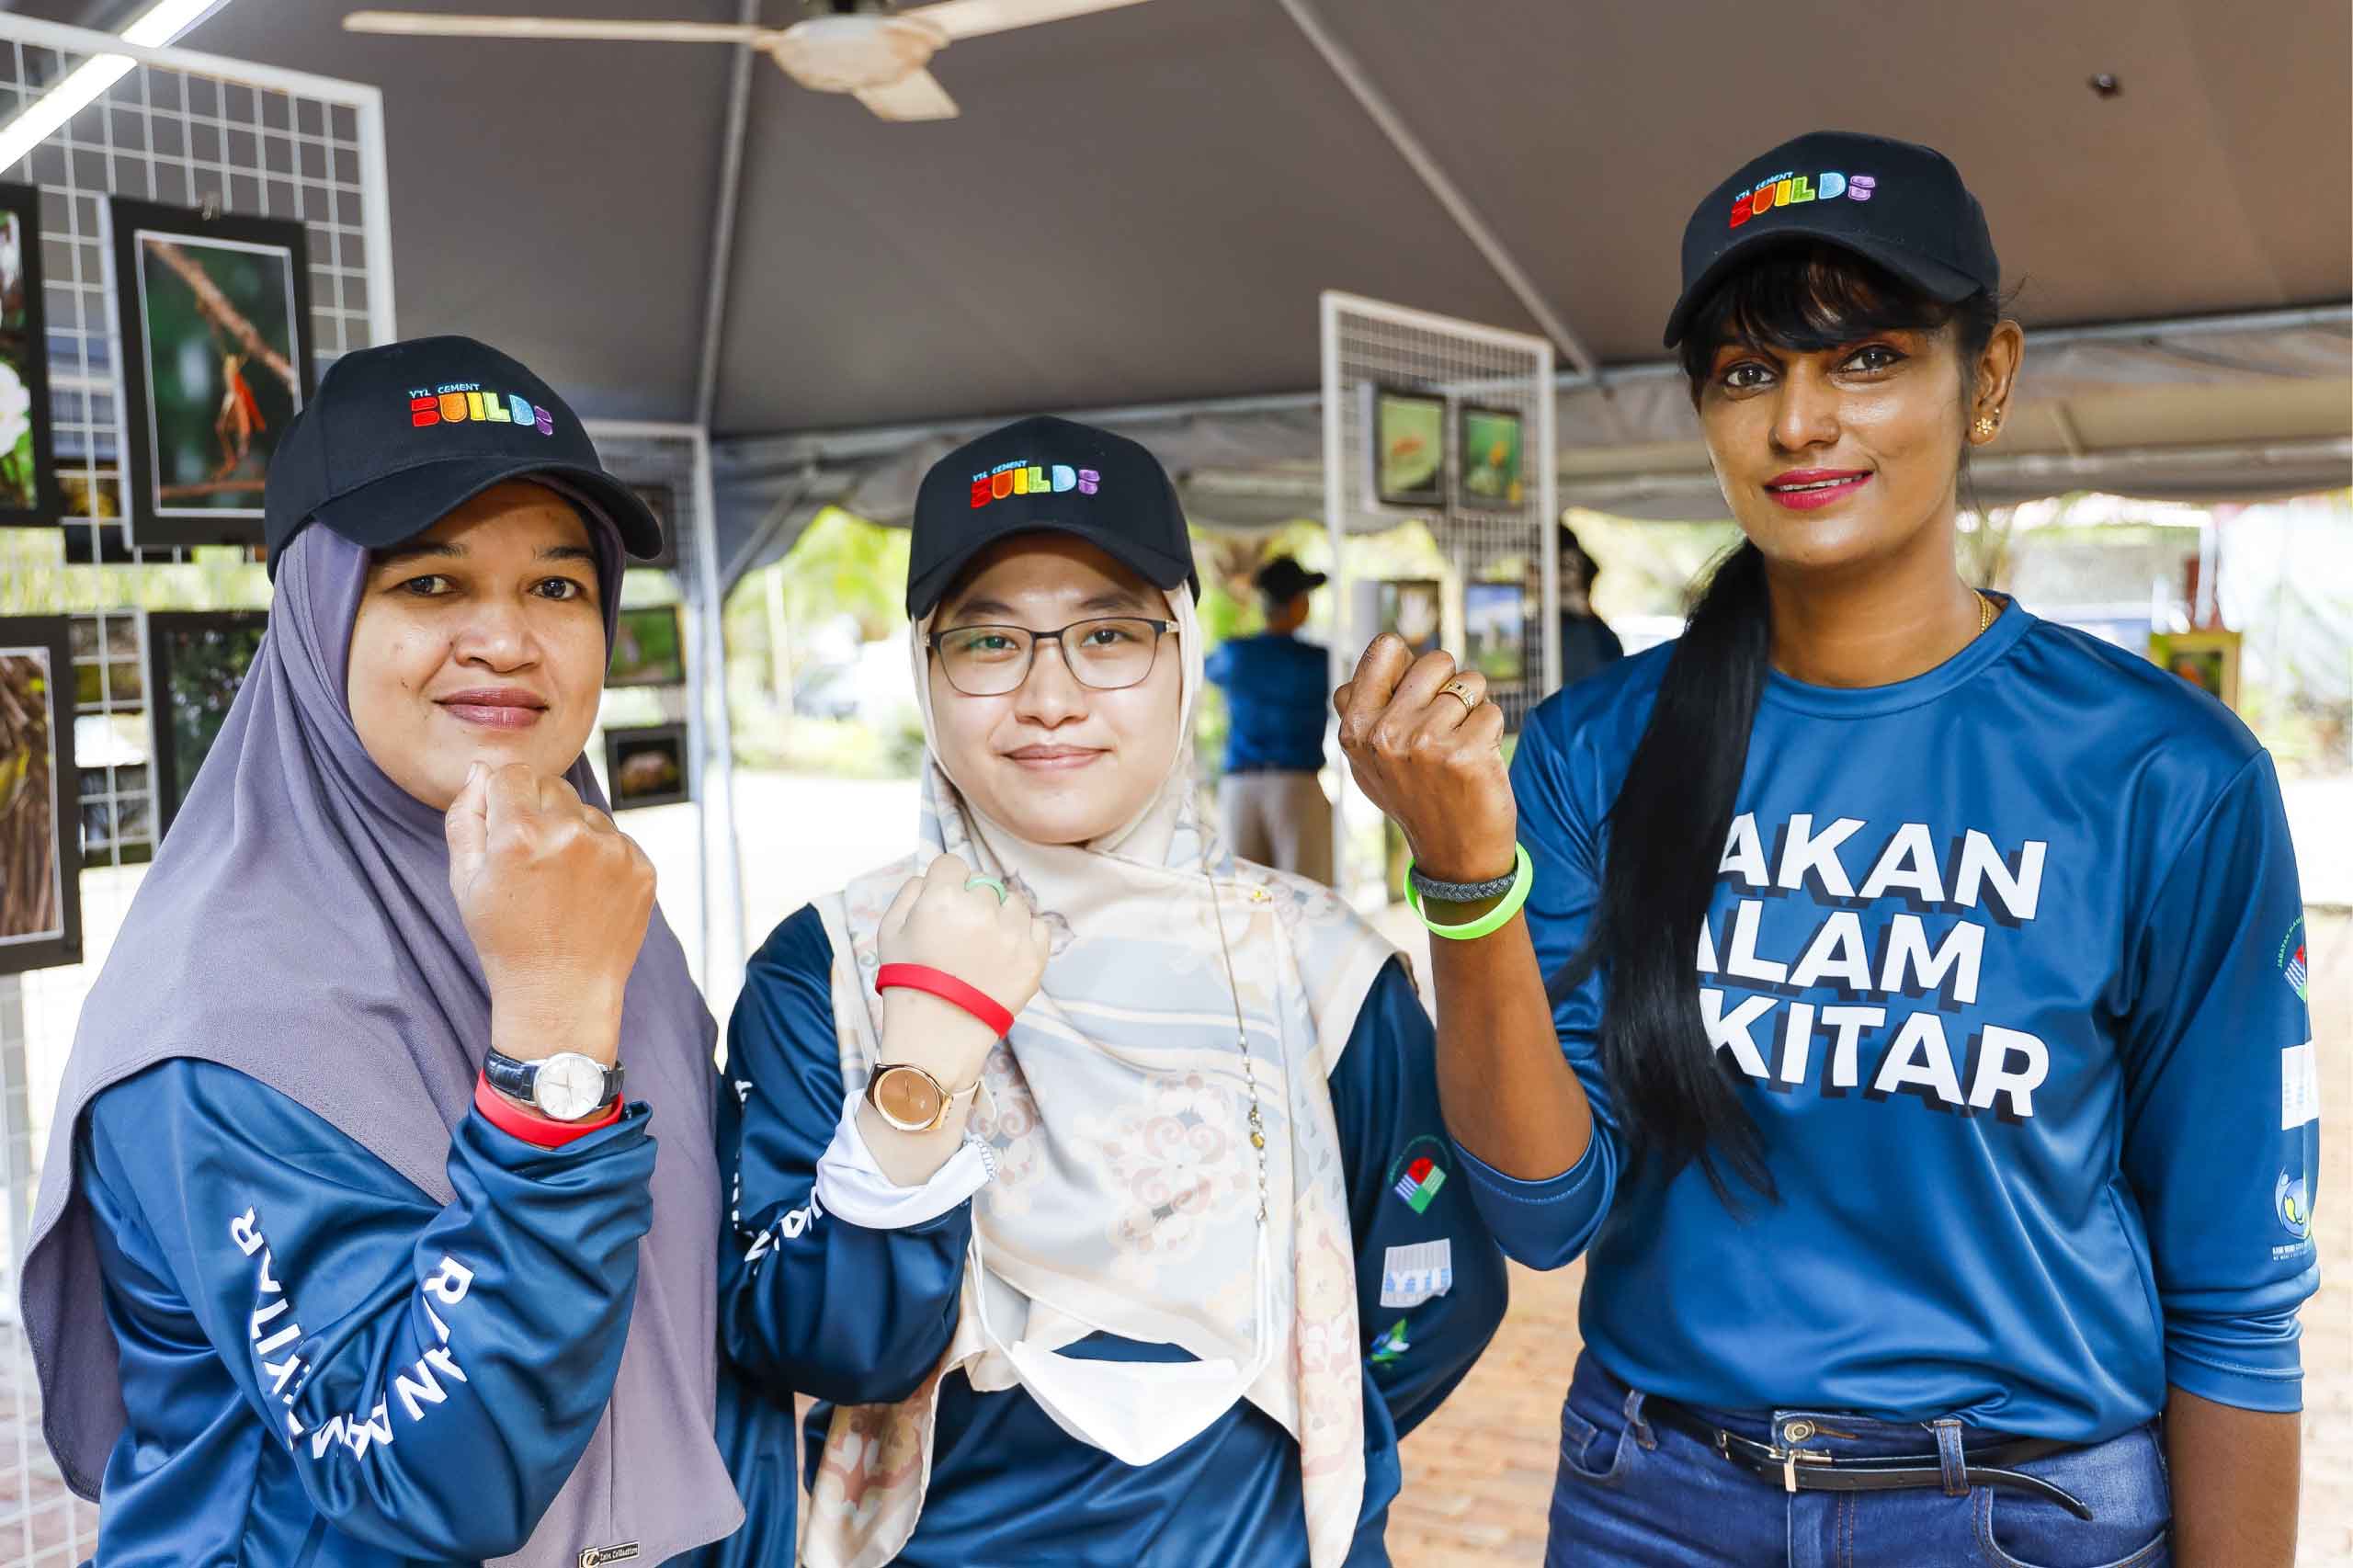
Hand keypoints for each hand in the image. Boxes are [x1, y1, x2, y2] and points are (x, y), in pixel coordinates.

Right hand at [446, 761, 654, 1066]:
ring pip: (587, 812)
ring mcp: (614, 850)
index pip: (511, 772)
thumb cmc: (505, 940)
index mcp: (520, 834)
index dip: (503, 795)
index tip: (503, 824)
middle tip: (531, 861)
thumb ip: (466, 816)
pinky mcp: (642, 867)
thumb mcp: (465, 881)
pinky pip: (616, 839)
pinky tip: (586, 894)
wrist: (562, 995)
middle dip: (538, 811)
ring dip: (572, 833)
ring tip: (559, 884)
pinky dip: (601, 857)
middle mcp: (571, 834)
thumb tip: (482, 769)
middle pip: (552, 786)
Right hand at [874, 852, 1050, 1090]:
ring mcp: (1012, 934)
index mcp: (943, 898)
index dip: (944, 883)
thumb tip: (931, 875)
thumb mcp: (889, 930)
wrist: (937, 1035)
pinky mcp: (1034, 957)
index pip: (952, 864)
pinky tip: (1003, 954)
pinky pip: (1037, 926)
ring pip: (1012, 903)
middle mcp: (982, 910)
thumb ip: (910, 890)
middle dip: (972, 903)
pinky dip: (1024, 935)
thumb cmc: (908, 980)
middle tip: (960, 936)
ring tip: (982, 949)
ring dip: (1000, 917)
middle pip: (983, 885)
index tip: (942, 906)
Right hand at [1335, 635, 1515, 883]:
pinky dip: (1492, 732)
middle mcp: (1384, 733)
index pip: (1386, 647)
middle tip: (1443, 728)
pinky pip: (1492, 711)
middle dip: (1449, 685)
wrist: (1455, 854)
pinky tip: (1477, 763)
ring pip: (1469, 683)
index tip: (1416, 695)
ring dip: (1473, 710)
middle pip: (1435, 660)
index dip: (1410, 665)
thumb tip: (1390, 647)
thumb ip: (1367, 705)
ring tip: (1459, 747)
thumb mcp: (1369, 759)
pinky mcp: (1466, 752)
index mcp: (1355, 728)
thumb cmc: (1416, 796)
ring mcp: (1424, 743)